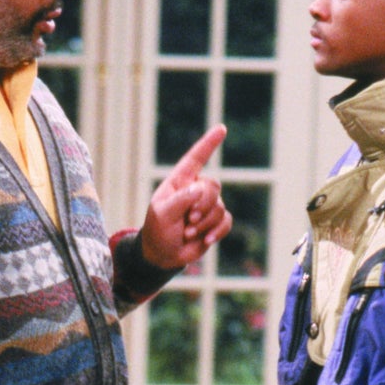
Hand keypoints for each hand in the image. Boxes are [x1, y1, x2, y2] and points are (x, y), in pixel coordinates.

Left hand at [139, 124, 232, 268]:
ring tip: (188, 233)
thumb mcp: (162, 214)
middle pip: (212, 187)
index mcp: (179, 182)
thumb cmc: (157, 230)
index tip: (221, 129)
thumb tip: (200, 188)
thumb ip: (180, 200)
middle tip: (189, 221)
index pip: (195, 159)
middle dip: (204, 205)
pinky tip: (206, 240)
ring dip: (205, 223)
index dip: (208, 144)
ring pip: (219, 206)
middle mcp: (195, 190)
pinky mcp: (214, 223)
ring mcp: (206, 206)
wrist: (163, 255)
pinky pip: (226, 221)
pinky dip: (217, 231)